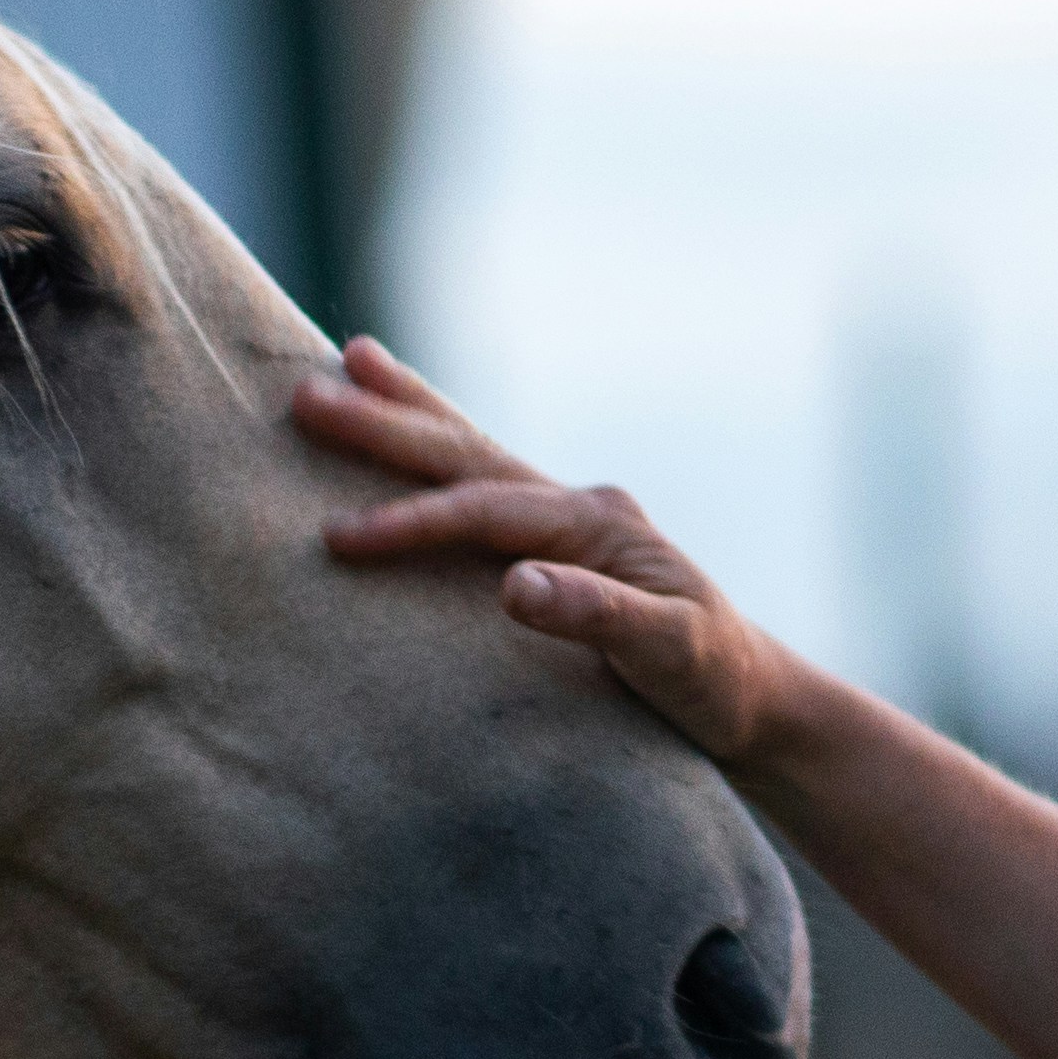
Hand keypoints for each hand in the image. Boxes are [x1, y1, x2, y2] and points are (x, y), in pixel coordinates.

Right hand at [296, 339, 801, 769]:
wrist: (752, 698)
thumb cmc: (714, 682)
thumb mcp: (671, 655)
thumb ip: (599, 615)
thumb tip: (515, 584)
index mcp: (598, 523)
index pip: (486, 512)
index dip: (412, 521)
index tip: (339, 538)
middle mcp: (578, 507)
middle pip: (468, 455)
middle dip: (387, 425)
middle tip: (306, 395)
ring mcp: (566, 521)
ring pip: (473, 451)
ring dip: (410, 411)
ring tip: (351, 360)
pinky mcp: (554, 546)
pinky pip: (481, 486)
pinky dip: (438, 452)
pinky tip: (410, 436)